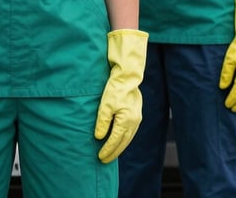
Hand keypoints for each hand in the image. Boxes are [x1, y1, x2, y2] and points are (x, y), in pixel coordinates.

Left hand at [94, 29, 147, 162]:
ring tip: (111, 153)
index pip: (115, 141)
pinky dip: (124, 138)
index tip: (100, 157)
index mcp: (126, 121)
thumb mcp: (105, 105)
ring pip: (128, 138)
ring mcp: (137, 119)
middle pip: (123, 143)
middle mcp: (134, 122)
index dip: (107, 150)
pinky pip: (130, 132)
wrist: (127, 76)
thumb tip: (99, 137)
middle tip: (104, 160)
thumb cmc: (116, 89)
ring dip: (119, 146)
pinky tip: (119, 139)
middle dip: (114, 152)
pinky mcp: (136, 114)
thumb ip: (103, 122)